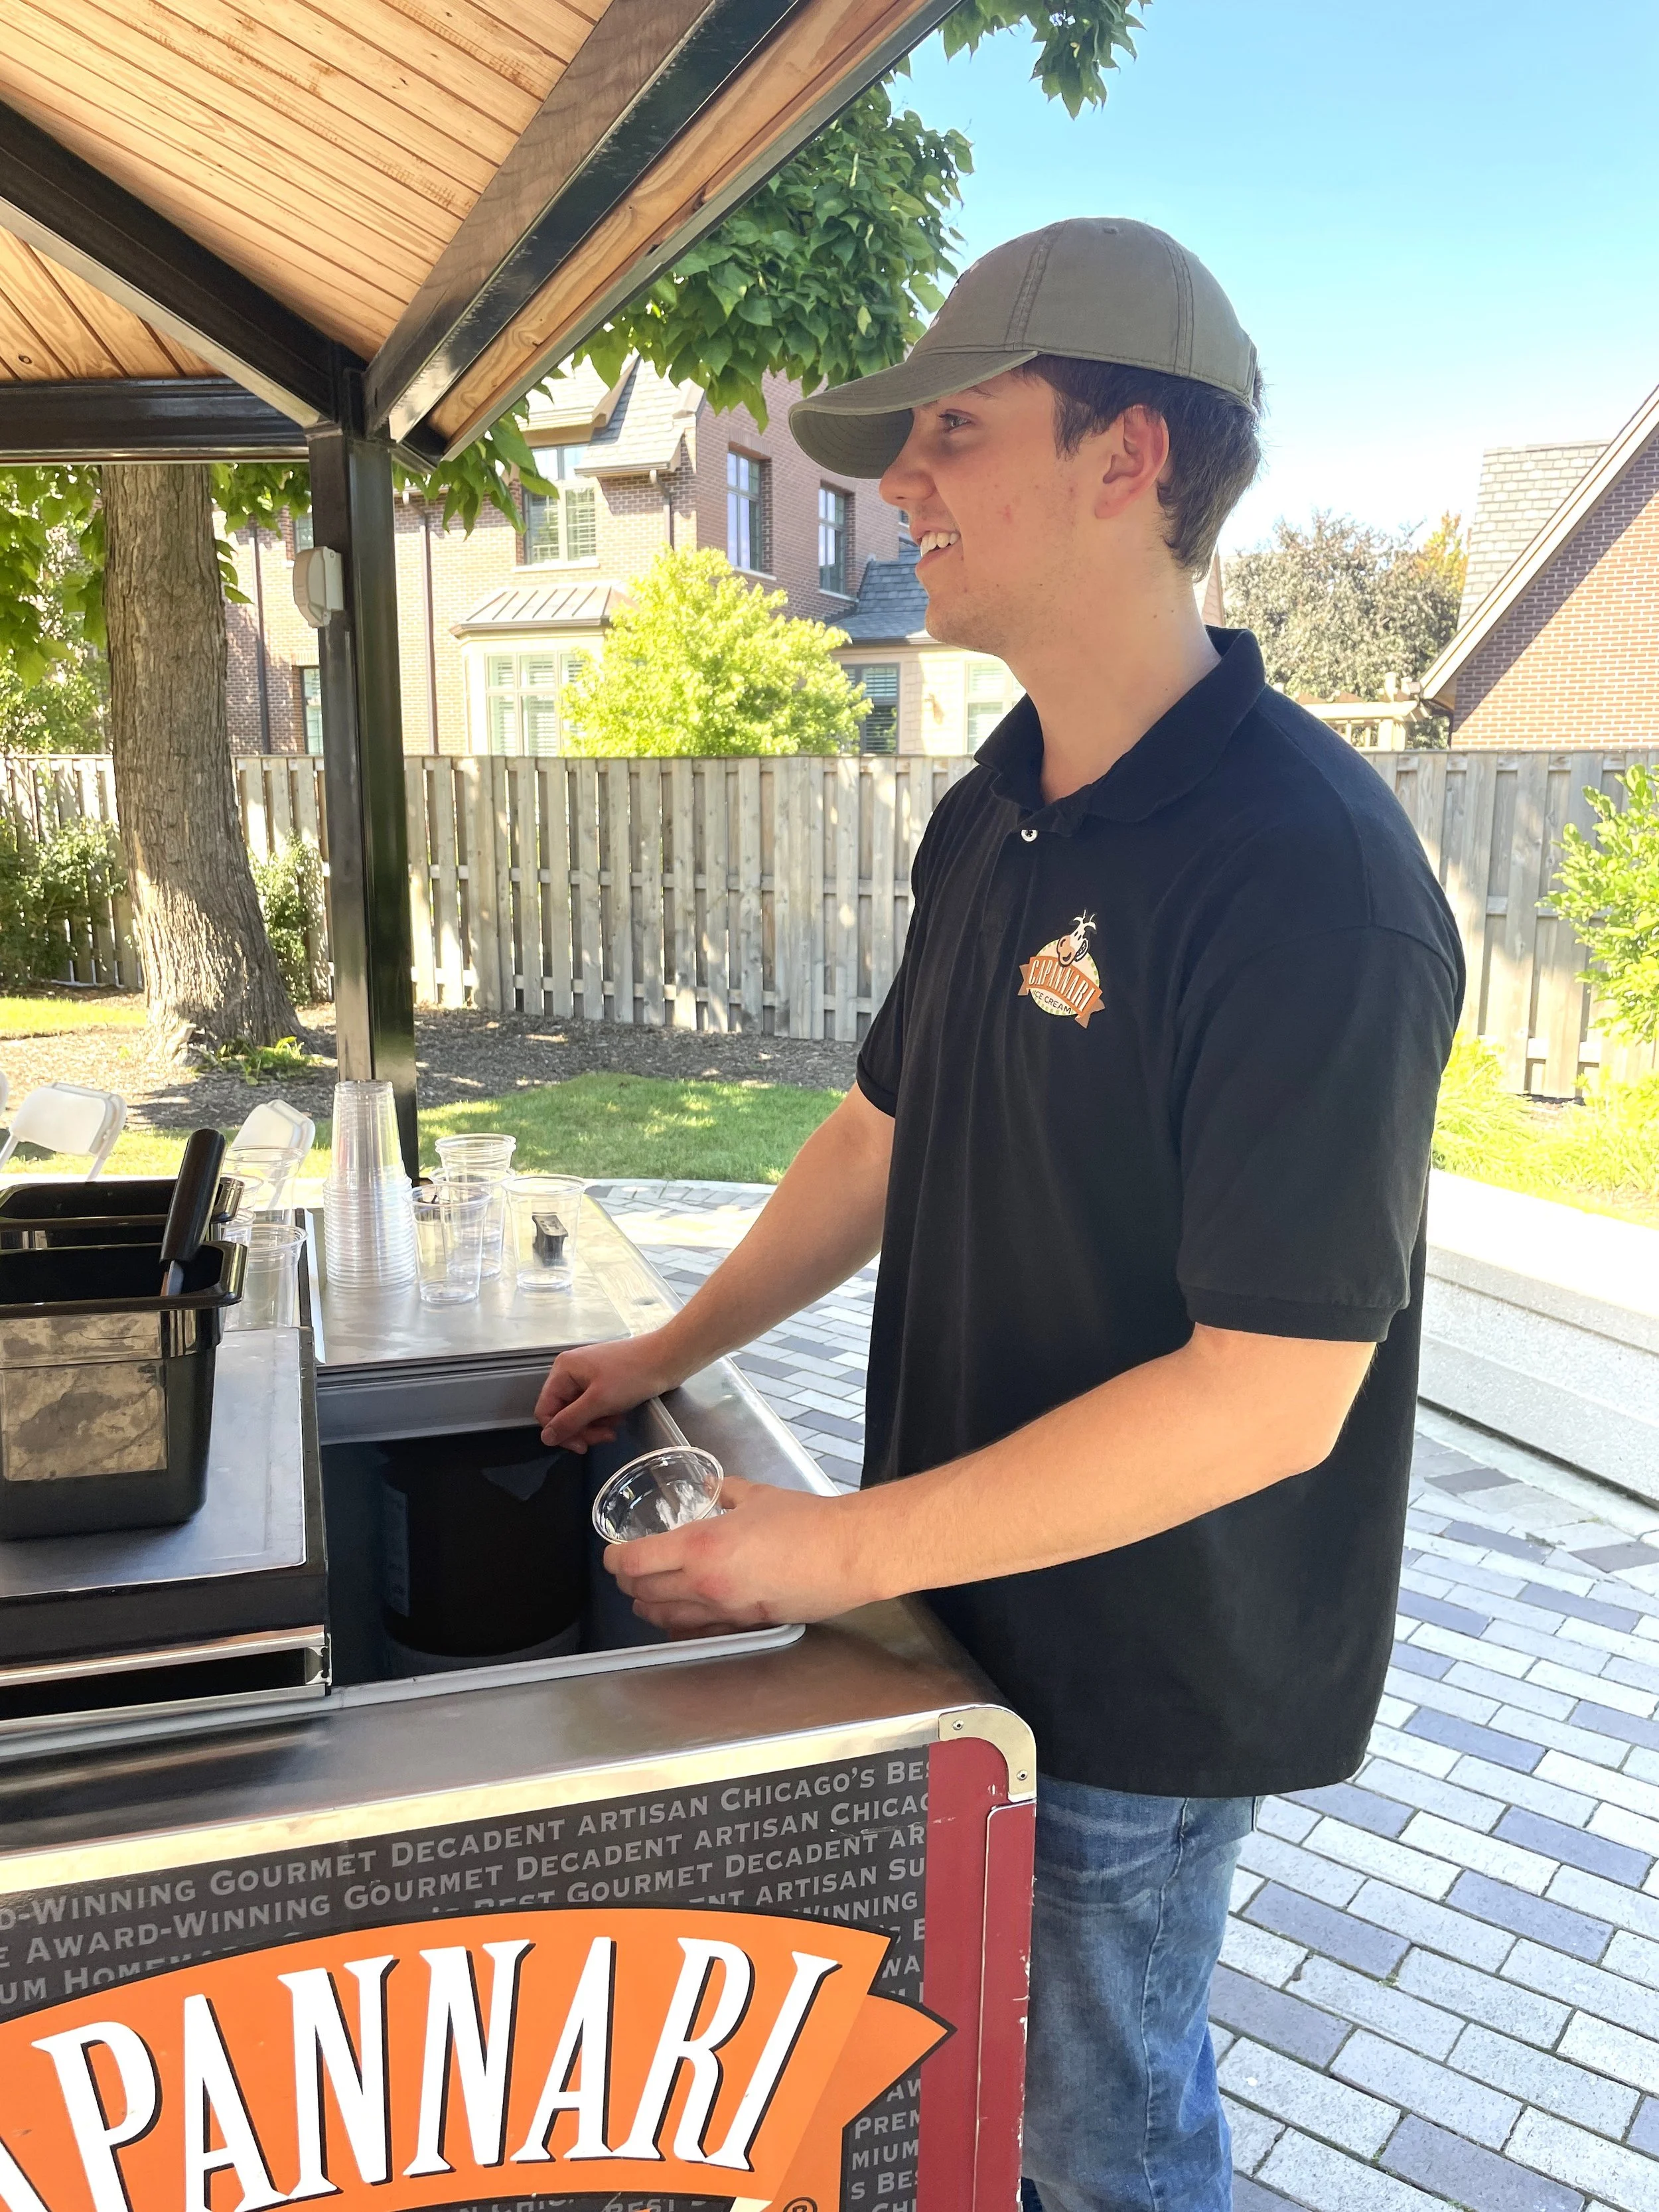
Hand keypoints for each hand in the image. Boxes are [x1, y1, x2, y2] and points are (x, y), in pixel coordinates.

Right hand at [537, 1331, 682, 1450]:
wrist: (667, 1358)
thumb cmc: (632, 1376)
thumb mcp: (598, 1402)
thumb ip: (569, 1421)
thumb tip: (545, 1438)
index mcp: (563, 1370)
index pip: (546, 1410)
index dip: (560, 1432)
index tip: (582, 1446)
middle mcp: (571, 1371)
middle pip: (563, 1413)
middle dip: (583, 1429)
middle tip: (605, 1437)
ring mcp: (588, 1376)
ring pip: (580, 1412)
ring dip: (596, 1424)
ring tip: (616, 1425)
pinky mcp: (604, 1381)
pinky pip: (594, 1406)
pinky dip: (605, 1415)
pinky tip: (620, 1416)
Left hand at [605, 1476, 874, 1635]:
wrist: (847, 1553)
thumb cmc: (805, 1519)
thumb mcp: (757, 1495)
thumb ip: (724, 1491)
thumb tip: (708, 1486)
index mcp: (700, 1546)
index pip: (634, 1562)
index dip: (614, 1560)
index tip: (612, 1553)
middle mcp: (703, 1584)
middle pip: (642, 1593)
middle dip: (627, 1583)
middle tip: (628, 1570)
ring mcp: (723, 1611)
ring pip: (664, 1619)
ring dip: (648, 1607)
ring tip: (647, 1594)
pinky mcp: (743, 1626)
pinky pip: (697, 1633)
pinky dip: (679, 1626)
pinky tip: (680, 1617)